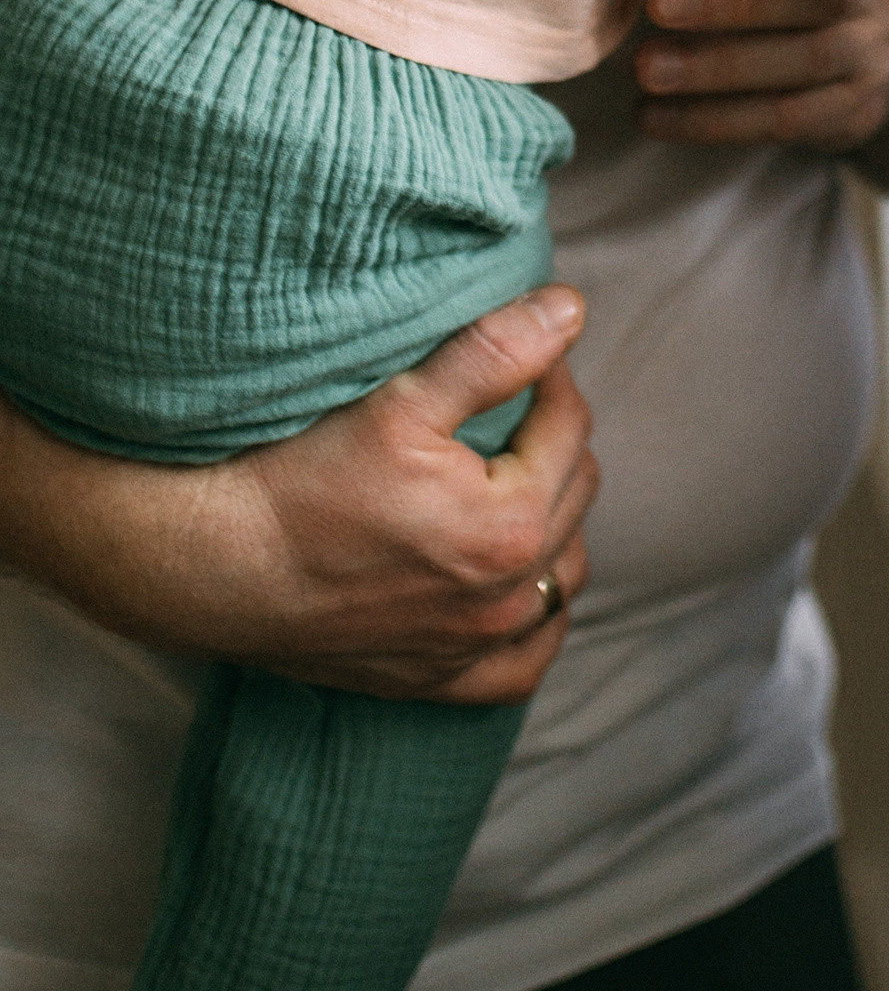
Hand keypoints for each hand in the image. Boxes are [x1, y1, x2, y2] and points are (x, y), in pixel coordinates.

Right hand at [1, 289, 597, 698]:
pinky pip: (525, 664)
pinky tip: (521, 591)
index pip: (569, 426)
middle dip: (552, 442)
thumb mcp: (400, 403)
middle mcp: (506, 599)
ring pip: (563, 576)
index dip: (551, 378)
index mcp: (509, 526)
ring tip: (514, 482)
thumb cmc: (299, 481)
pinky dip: (536, 625)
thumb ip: (496, 352)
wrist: (213, 567)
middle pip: (575, 494)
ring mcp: (475, 648)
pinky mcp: (439, 681)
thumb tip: (571, 309)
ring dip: (555, 524)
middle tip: (510, 411)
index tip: (522, 356)